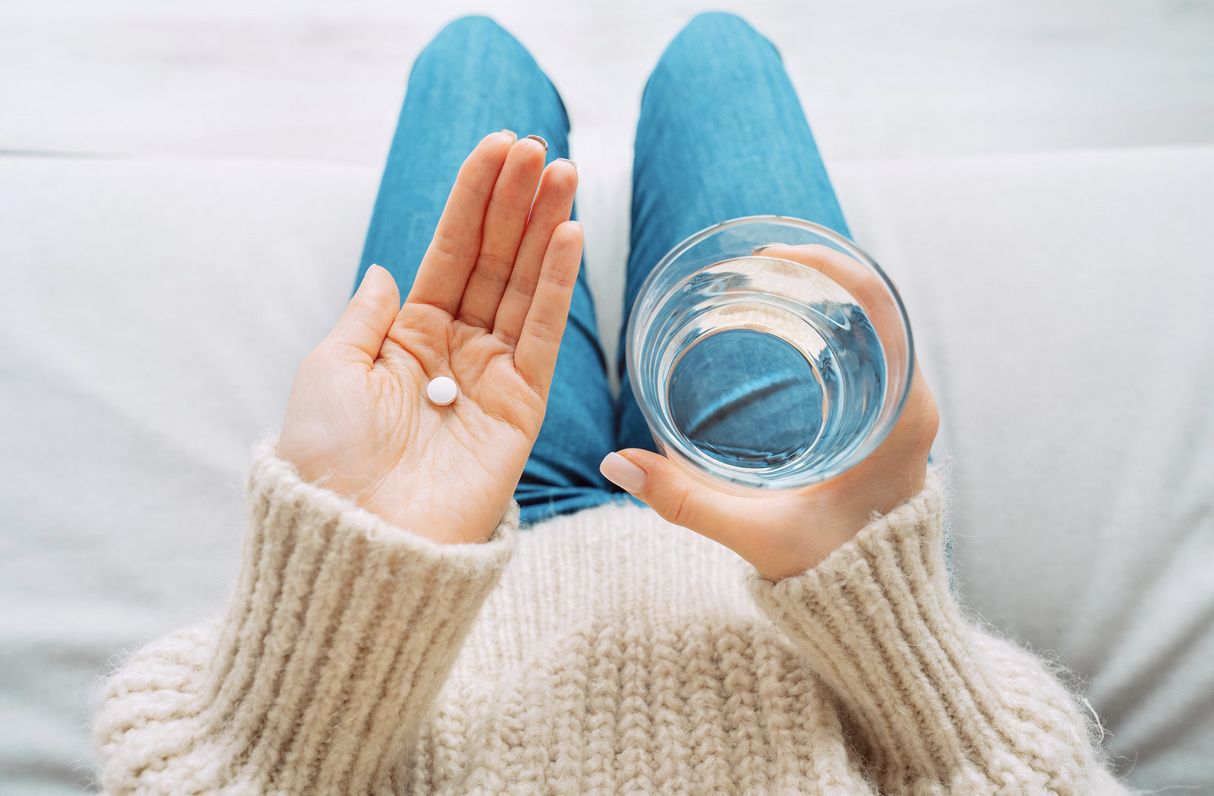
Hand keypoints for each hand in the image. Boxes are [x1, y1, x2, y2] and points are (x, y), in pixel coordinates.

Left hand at [278, 131, 581, 543]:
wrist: (356, 537)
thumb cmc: (329, 458)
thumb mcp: (329, 369)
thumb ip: (367, 315)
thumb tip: (388, 271)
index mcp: (405, 338)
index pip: (449, 252)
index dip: (473, 200)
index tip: (498, 148)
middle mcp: (453, 351)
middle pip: (494, 261)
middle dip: (517, 203)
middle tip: (542, 148)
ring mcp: (491, 377)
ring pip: (524, 287)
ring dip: (544, 228)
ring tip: (564, 173)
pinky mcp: (521, 408)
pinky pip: (543, 336)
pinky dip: (556, 286)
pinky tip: (568, 235)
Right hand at [601, 244, 938, 580]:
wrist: (878, 612)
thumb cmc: (832, 573)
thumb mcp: (756, 534)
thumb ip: (686, 501)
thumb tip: (616, 465)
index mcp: (899, 418)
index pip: (880, 312)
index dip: (830, 268)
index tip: (774, 255)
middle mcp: (910, 403)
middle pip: (874, 307)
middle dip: (814, 274)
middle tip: (753, 263)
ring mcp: (903, 409)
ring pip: (869, 327)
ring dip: (818, 297)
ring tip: (759, 279)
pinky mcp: (886, 420)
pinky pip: (864, 351)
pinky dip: (823, 326)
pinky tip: (779, 320)